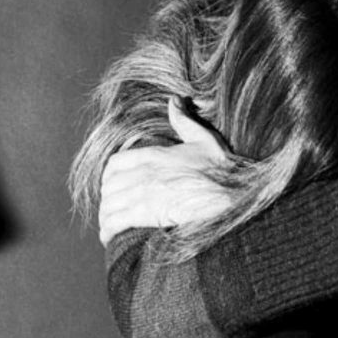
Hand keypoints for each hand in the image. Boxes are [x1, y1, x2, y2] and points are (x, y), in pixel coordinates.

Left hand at [98, 97, 234, 245]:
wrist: (232, 196)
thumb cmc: (223, 171)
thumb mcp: (204, 140)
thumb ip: (184, 121)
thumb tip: (174, 100)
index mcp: (154, 155)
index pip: (115, 163)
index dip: (109, 176)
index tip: (113, 186)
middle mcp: (144, 173)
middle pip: (109, 185)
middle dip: (108, 198)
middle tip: (112, 209)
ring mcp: (144, 193)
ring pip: (109, 204)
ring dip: (106, 216)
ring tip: (108, 226)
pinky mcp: (146, 214)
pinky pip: (115, 221)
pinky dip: (107, 230)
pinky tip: (108, 237)